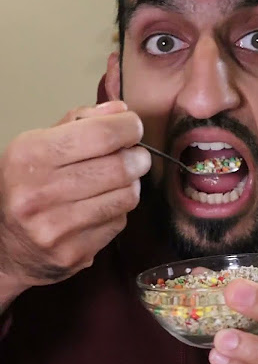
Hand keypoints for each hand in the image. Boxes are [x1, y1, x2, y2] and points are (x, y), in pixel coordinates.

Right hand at [0, 101, 150, 292]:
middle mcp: (39, 192)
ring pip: (126, 196)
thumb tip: (120, 111)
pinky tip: (102, 207)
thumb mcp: (36, 146)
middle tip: (137, 156)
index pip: (100, 135)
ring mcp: (57, 227)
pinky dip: (118, 211)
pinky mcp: (74, 252)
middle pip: (118, 167)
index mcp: (29, 156)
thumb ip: (78, 123)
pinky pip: (118, 223)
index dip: (128, 127)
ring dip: (131, 184)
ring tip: (120, 180)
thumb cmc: (23, 187)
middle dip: (137, 157)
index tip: (133, 127)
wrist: (1, 246)